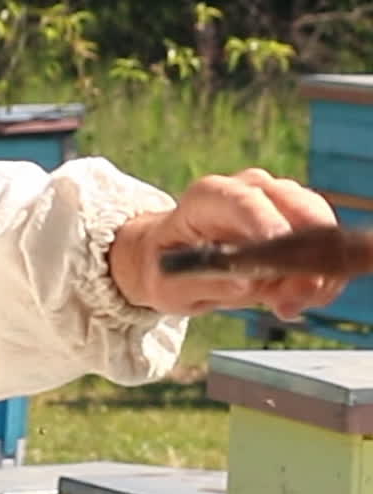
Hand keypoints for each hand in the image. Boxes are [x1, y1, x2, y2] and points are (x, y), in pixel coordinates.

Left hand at [109, 168, 343, 319]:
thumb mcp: (169, 285)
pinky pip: (325, 247)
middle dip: (304, 252)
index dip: (266, 223)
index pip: (243, 200)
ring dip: (316, 270)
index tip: (278, 251)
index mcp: (208, 196)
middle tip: (293, 298)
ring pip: (318, 223)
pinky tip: (293, 302)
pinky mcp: (297, 222)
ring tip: (287, 305)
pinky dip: (321, 278)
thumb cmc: (167, 269)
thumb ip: (206, 283)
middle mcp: (247, 189)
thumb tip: (246, 282)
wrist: (173, 260)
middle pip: (294, 204)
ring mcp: (276, 201)